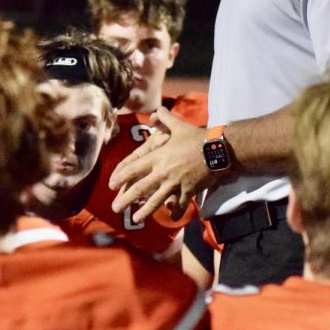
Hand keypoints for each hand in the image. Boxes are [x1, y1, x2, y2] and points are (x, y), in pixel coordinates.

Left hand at [109, 107, 211, 222]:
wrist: (218, 149)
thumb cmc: (197, 137)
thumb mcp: (179, 125)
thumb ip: (165, 119)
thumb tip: (157, 111)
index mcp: (158, 157)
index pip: (133, 168)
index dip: (120, 177)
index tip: (112, 185)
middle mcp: (163, 172)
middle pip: (140, 188)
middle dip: (125, 200)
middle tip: (115, 208)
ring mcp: (175, 183)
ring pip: (156, 201)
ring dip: (145, 211)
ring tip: (136, 219)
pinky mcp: (188, 191)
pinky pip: (180, 205)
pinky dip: (176, 212)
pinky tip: (172, 218)